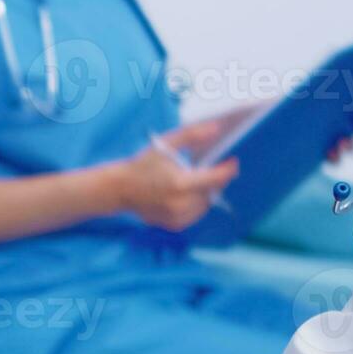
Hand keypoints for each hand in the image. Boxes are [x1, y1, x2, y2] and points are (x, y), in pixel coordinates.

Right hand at [115, 120, 239, 230]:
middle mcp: (180, 203)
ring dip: (206, 192)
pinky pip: (196, 214)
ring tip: (192, 181)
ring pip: (206, 204)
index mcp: (180, 183)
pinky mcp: (174, 225)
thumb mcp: (165, 144)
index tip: (233, 161)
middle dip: (215, 179)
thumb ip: (192, 135)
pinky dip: (195, 204)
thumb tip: (217, 128)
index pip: (217, 178)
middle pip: (213, 191)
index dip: (228, 169)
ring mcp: (177, 217)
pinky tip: (184, 194)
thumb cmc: (142, 165)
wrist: (119, 189)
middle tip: (208, 169)